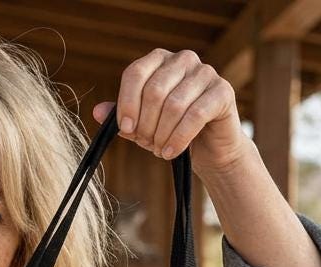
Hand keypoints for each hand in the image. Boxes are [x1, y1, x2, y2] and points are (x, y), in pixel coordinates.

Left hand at [93, 48, 245, 175]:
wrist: (208, 148)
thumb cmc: (170, 131)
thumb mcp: (141, 125)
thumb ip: (121, 116)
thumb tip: (96, 112)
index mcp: (159, 61)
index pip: (135, 73)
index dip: (126, 104)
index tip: (125, 129)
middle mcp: (183, 60)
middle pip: (154, 91)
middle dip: (145, 124)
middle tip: (145, 143)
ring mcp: (205, 73)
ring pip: (173, 105)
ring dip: (161, 135)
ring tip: (158, 150)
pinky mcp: (223, 91)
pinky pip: (194, 115)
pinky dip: (178, 139)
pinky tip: (169, 153)